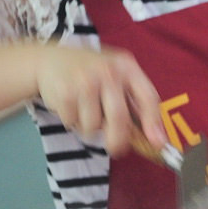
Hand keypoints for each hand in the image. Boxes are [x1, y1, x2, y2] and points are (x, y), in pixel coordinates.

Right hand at [35, 45, 165, 155]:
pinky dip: (73, 122)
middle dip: (118, 140)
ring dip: (90, 127)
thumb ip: (135, 102)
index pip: (147, 97)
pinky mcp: (65, 92)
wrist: (48, 59)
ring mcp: (85, 81)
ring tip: (85, 110)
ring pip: (94, 125)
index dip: (154, 123)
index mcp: (127, 67)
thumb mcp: (116, 77)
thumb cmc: (91, 73)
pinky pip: (74, 123)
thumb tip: (155, 137)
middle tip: (116, 148)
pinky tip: (72, 106)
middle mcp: (108, 71)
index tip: (158, 144)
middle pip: (119, 118)